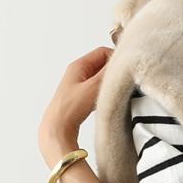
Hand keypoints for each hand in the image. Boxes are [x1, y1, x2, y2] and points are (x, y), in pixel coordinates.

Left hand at [38, 45, 113, 167]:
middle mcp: (77, 73)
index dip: (116, 59)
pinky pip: (97, 90)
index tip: (125, 70)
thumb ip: (108, 74)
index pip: (103, 52)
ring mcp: (78, 86)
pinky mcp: (80, 98)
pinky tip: (106, 102)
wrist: (56, 130)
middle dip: (113, 72)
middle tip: (122, 82)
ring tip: (114, 93)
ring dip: (109, 84)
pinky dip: (104, 93)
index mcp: (78, 65)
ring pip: (100, 78)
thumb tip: (122, 62)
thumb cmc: (70, 108)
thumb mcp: (93, 87)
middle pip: (102, 64)